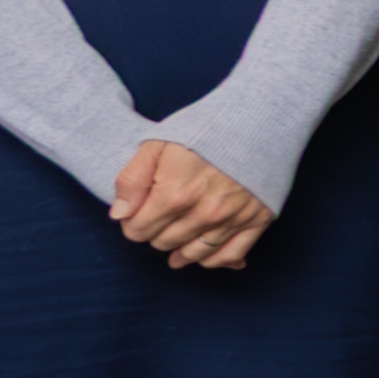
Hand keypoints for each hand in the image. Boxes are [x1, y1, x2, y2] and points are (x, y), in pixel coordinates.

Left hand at [104, 136, 273, 273]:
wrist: (258, 118)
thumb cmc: (204, 128)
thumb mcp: (156, 143)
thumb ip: (132, 180)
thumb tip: (120, 215)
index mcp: (174, 194)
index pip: (138, 230)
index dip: (132, 221)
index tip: (138, 211)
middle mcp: (204, 212)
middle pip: (164, 243)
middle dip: (155, 233)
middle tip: (160, 217)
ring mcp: (233, 218)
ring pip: (194, 253)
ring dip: (179, 250)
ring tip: (174, 241)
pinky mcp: (257, 218)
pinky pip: (230, 254)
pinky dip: (213, 260)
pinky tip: (202, 255)